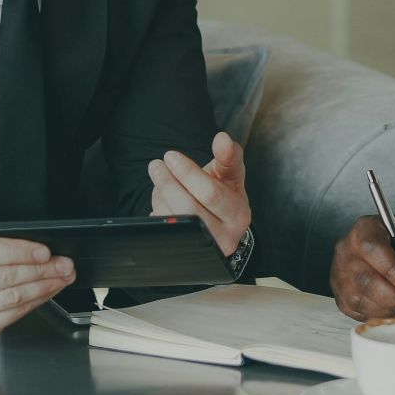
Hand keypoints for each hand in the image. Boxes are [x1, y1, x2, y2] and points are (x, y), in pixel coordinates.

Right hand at [0, 197, 75, 341]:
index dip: (19, 252)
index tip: (44, 251)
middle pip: (4, 279)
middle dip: (40, 270)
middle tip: (64, 263)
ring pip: (11, 300)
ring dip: (43, 288)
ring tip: (62, 276)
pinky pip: (12, 317)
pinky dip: (34, 303)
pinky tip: (47, 291)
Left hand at [147, 131, 250, 253]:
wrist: (219, 224)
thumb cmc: (223, 193)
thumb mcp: (229, 174)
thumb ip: (228, 155)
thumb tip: (222, 138)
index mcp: (239, 215)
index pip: (210, 193)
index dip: (188, 173)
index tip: (170, 156)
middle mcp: (226, 238)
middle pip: (189, 209)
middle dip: (168, 184)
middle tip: (155, 165)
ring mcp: (205, 251)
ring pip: (174, 222)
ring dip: (161, 197)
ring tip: (159, 179)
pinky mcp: (186, 256)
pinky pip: (166, 234)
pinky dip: (159, 213)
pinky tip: (161, 200)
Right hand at [330, 215, 394, 321]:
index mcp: (367, 228)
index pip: (371, 247)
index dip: (392, 269)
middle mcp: (348, 249)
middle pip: (364, 278)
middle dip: (394, 296)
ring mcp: (341, 274)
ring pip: (359, 299)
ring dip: (388, 308)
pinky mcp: (342, 296)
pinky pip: (358, 312)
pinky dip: (380, 315)